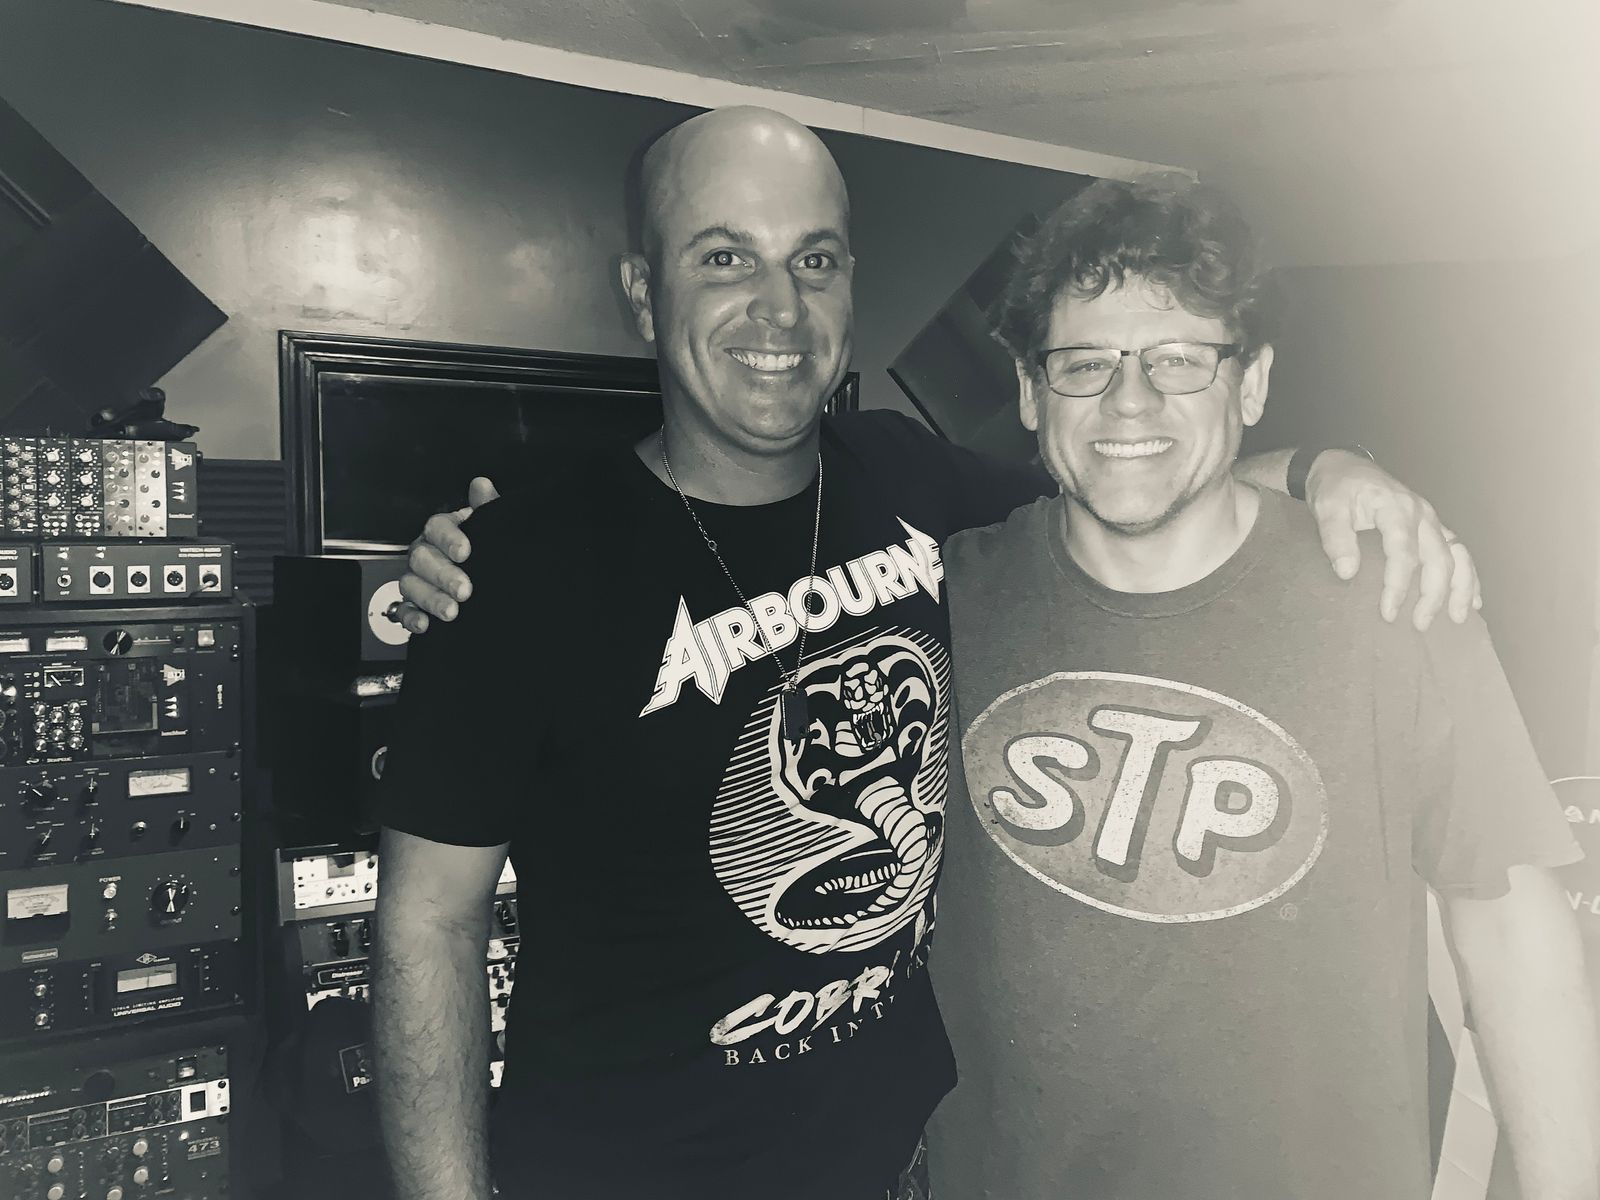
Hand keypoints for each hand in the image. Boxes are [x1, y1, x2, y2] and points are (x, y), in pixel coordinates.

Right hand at [395, 477, 499, 634]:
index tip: (465, 551)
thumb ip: (487, 508)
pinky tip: (425, 625)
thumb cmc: (483, 548)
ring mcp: (416, 578)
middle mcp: (425, 552)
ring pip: (410, 584)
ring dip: (430, 598)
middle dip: (442, 575)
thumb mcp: (491, 528)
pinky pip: (403, 610)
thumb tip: (481, 486)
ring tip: (452, 611)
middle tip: (464, 589)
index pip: (437, 527)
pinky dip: (411, 618)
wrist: (487, 581)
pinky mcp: (413, 604)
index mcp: (442, 531)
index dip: (449, 538)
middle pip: (421, 557)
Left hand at [1305, 450, 1481, 629]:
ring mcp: (1430, 519)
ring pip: (1458, 554)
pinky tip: (1473, 599)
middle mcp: (1421, 513)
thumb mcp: (1327, 508)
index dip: (1397, 585)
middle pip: (1438, 558)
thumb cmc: (1335, 489)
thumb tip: (1348, 572)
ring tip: (1458, 618)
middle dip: (1433, 594)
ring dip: (1461, 587)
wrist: (1342, 468)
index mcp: (1396, 508)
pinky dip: (1468, 575)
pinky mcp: (1432, 526)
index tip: (1388, 612)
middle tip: (1420, 624)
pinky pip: (1458, 550)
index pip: (1403, 553)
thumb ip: (1335, 538)